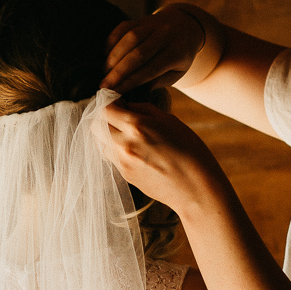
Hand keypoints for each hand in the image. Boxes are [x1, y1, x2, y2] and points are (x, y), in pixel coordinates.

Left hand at [99, 101, 224, 217]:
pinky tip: (132, 148)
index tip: (117, 102)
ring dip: (107, 135)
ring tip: (125, 133)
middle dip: (103, 118)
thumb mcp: (169, 120)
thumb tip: (126, 106)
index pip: (105, 109)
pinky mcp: (125, 175)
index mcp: (136, 126)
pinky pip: (110, 157)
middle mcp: (124, 144)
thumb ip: (143, 110)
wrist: (195, 187)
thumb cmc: (189, 150)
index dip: (108, 102)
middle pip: (95, 126)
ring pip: (100, 142)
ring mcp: (122, 162)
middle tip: (117, 117)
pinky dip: (114, 149)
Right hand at [104, 9, 204, 92]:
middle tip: (104, 85)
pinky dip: (111, 41)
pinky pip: (122, 27)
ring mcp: (153, 23)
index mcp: (178, 52)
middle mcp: (166, 34)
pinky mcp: (141, 18)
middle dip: (118, 72)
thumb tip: (135, 91)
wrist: (185, 26)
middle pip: (138, 54)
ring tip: (104, 71)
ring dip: (113, 57)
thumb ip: (158, 81)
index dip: (131, 82)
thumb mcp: (176, 72)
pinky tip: (105, 55)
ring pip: (129, 39)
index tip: (116, 93)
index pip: (151, 69)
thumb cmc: (179, 56)